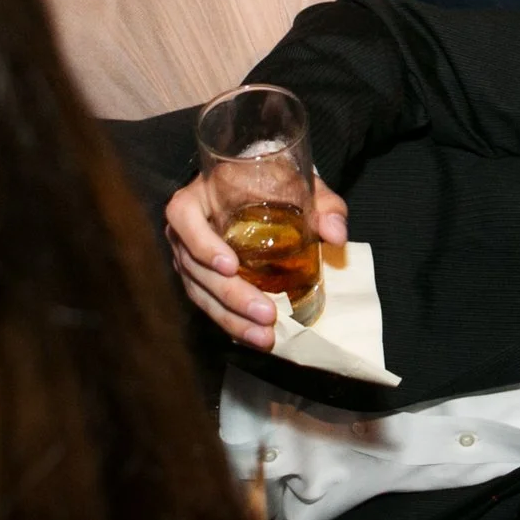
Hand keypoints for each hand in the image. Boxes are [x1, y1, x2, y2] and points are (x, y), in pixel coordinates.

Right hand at [164, 170, 348, 350]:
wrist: (262, 189)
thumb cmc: (275, 182)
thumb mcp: (302, 185)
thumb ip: (324, 205)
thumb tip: (336, 234)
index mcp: (201, 195)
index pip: (183, 216)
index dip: (201, 243)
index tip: (230, 265)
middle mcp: (186, 229)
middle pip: (196, 267)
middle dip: (231, 295)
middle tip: (265, 313)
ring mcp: (190, 257)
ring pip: (201, 293)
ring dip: (231, 318)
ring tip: (264, 336)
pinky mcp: (200, 278)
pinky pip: (209, 303)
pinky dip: (232, 321)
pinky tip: (256, 336)